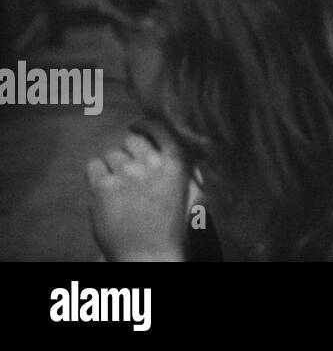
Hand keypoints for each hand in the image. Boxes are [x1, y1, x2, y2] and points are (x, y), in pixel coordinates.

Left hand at [86, 119, 190, 261]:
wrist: (149, 255)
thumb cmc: (172, 227)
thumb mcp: (190, 192)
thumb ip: (182, 168)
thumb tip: (171, 147)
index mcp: (176, 163)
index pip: (159, 128)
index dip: (146, 126)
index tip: (139, 127)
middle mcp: (151, 163)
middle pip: (132, 139)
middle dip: (130, 152)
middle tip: (129, 171)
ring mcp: (126, 173)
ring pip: (111, 154)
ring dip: (113, 166)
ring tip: (118, 187)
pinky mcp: (103, 187)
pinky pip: (93, 166)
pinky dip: (96, 175)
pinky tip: (104, 191)